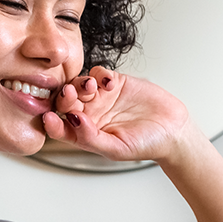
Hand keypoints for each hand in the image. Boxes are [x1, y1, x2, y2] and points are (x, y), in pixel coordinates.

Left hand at [42, 66, 195, 162]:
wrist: (173, 131)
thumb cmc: (145, 144)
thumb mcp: (116, 148)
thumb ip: (90, 137)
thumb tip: (71, 121)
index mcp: (84, 133)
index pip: (60, 126)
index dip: (52, 122)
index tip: (49, 117)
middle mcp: (89, 114)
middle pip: (66, 101)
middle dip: (65, 96)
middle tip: (70, 94)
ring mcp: (101, 97)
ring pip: (79, 83)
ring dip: (80, 83)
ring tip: (91, 86)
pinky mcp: (115, 82)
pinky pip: (98, 73)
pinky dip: (99, 75)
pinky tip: (109, 83)